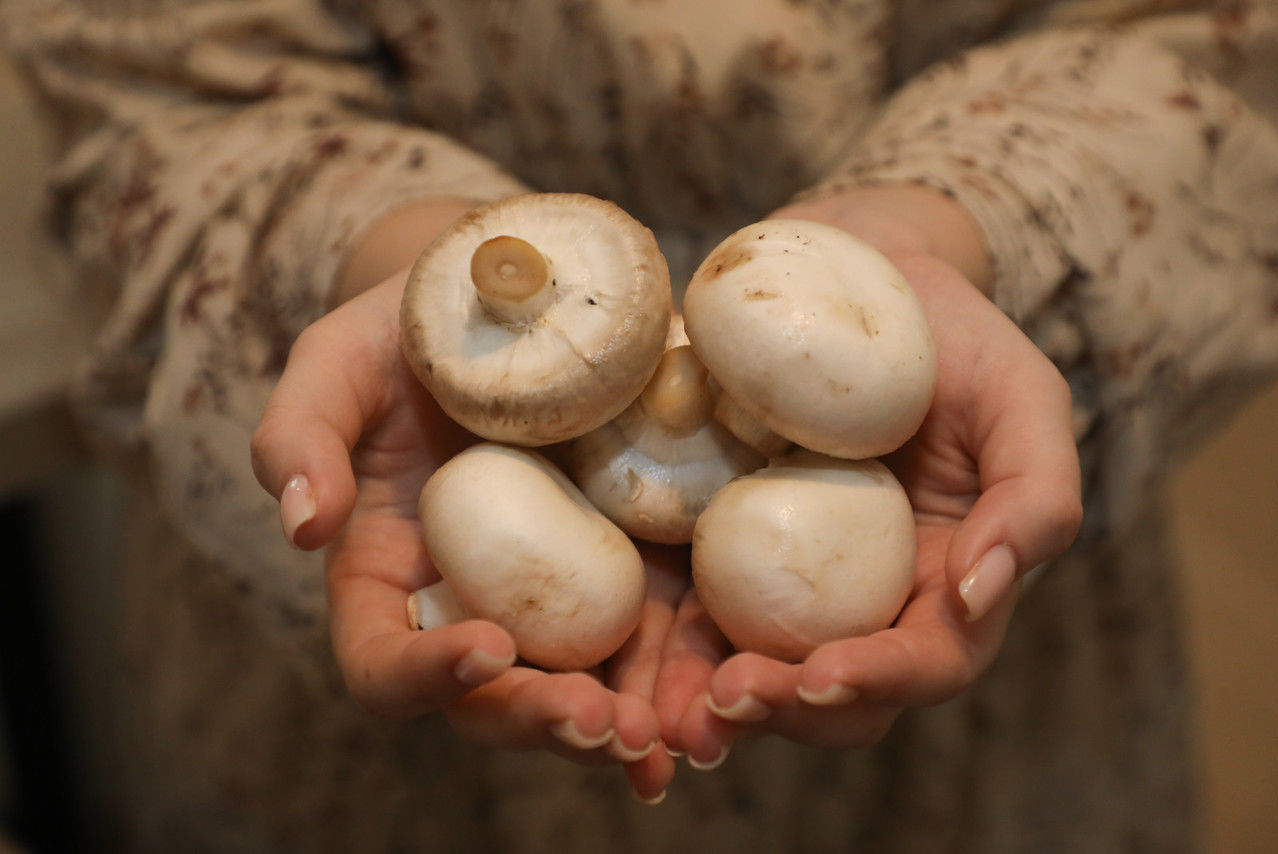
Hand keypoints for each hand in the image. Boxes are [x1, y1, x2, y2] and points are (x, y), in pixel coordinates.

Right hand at [251, 209, 679, 799]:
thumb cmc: (404, 332)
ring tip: (671, 734)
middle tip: (596, 720)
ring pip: (583, 685)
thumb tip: (302, 526)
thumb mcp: (337, 361)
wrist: (504, 297)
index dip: (425, 675)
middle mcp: (473, 602)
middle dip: (542, 720)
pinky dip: (684, 673)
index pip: (383, 661)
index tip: (489, 646)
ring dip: (624, 723)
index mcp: (389, 573)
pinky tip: (720, 688)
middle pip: (493, 699)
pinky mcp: (630, 561)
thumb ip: (299, 433)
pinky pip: (657, 633)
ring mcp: (557, 592)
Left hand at [653, 187, 1082, 764]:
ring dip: (708, 703)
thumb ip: (1035, 498)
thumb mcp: (1023, 400)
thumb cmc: (956, 340)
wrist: (863, 278)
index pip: (925, 660)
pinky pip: (687, 609)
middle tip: (726, 702)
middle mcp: (865, 602)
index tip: (822, 675)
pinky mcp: (718, 545)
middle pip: (831, 694)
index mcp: (946, 584)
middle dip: (782, 710)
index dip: (878, 679)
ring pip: (751, 669)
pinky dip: (657, 649)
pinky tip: (620, 664)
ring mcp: (786, 581)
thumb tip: (978, 594)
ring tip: (663, 715)